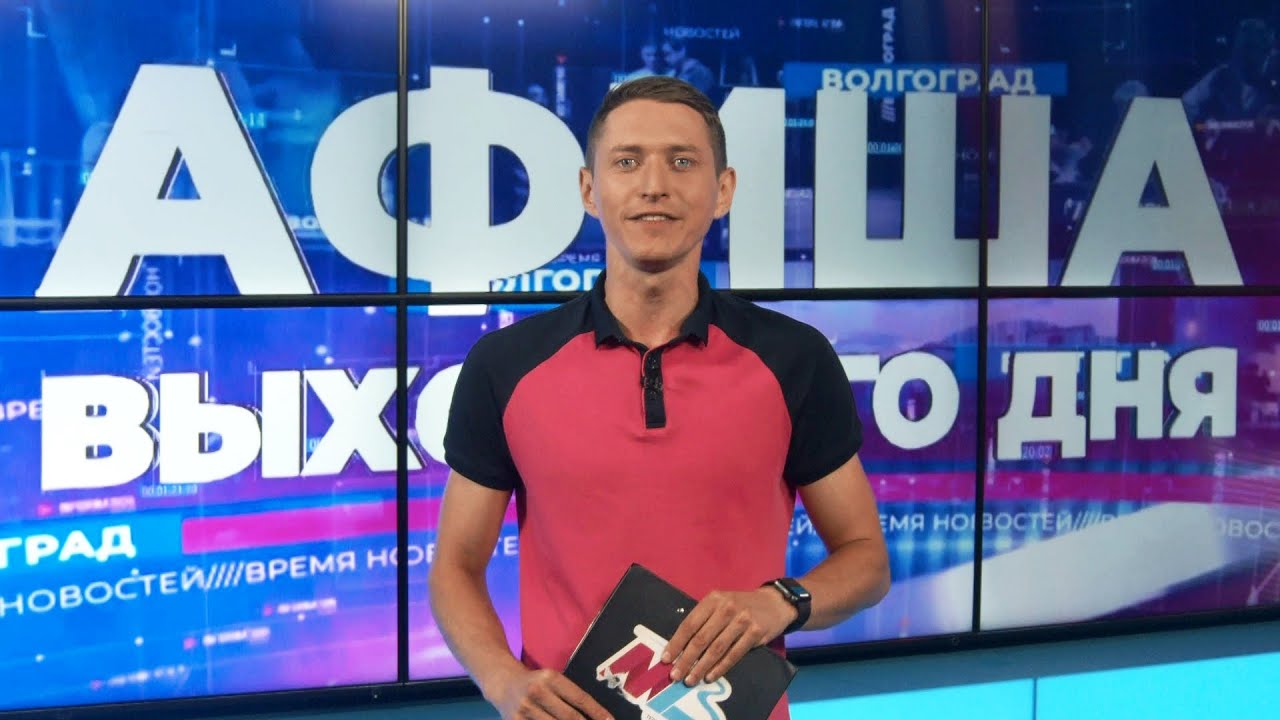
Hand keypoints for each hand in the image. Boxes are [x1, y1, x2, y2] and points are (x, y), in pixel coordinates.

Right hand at [486, 666, 612, 719]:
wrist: (503, 683)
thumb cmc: (536, 682)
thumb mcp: (553, 680)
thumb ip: (570, 695)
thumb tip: (596, 716)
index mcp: (551, 678)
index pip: (580, 698)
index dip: (597, 713)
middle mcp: (538, 692)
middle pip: (569, 717)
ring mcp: (525, 709)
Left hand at [661, 587, 796, 686]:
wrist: (774, 603)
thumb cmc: (740, 605)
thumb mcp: (720, 603)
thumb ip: (703, 619)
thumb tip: (680, 646)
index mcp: (713, 599)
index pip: (690, 624)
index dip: (677, 643)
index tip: (666, 659)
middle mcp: (726, 608)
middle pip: (701, 638)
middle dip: (686, 659)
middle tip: (675, 675)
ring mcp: (742, 620)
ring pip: (716, 649)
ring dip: (701, 667)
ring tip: (690, 680)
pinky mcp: (755, 633)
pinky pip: (734, 654)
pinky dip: (720, 668)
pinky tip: (710, 677)